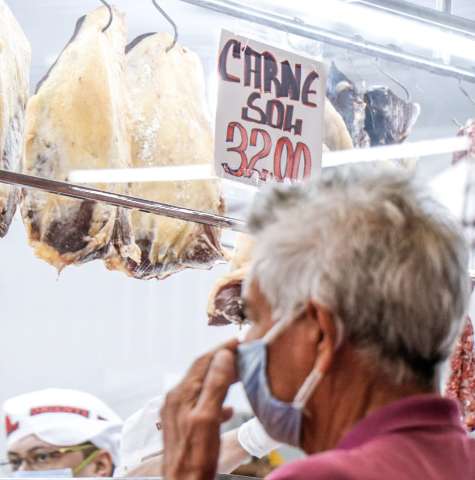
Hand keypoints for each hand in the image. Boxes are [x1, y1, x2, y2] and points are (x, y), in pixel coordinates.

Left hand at [161, 341, 237, 479]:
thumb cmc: (197, 456)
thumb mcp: (208, 418)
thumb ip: (215, 385)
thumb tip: (223, 355)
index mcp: (181, 393)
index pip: (202, 361)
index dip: (221, 348)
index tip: (238, 340)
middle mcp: (175, 398)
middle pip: (200, 370)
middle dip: (221, 359)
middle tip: (242, 354)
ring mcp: (177, 410)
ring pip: (201, 385)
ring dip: (219, 377)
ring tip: (239, 374)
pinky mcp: (181, 423)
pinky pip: (200, 401)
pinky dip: (215, 397)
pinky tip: (228, 408)